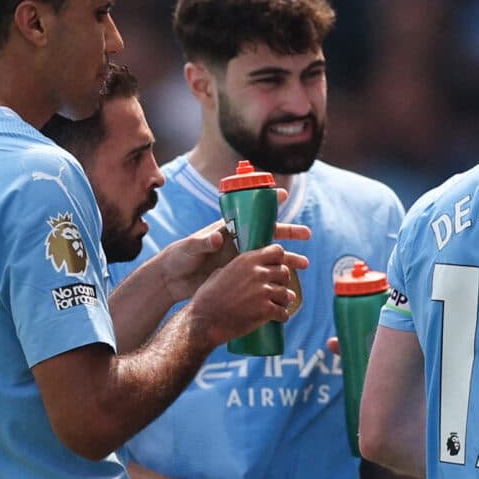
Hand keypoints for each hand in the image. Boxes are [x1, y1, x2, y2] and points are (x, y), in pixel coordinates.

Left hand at [156, 211, 310, 302]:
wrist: (171, 282)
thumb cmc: (178, 259)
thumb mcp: (189, 248)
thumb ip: (203, 242)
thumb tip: (217, 238)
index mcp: (228, 229)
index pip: (251, 213)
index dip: (267, 203)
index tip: (283, 195)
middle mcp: (238, 242)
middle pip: (268, 234)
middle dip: (289, 233)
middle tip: (306, 235)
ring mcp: (240, 259)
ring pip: (269, 256)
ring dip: (287, 259)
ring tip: (303, 265)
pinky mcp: (239, 276)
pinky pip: (262, 274)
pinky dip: (276, 277)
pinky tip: (288, 283)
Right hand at [186, 244, 306, 346]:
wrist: (203, 321)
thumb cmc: (207, 299)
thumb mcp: (219, 274)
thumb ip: (236, 269)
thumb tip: (249, 270)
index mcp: (247, 260)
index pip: (277, 251)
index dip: (278, 260)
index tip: (274, 269)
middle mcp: (258, 272)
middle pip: (285, 272)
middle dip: (281, 282)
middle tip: (275, 291)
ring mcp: (264, 291)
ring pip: (287, 293)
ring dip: (283, 301)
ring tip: (277, 305)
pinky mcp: (266, 310)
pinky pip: (284, 312)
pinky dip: (282, 316)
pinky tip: (278, 318)